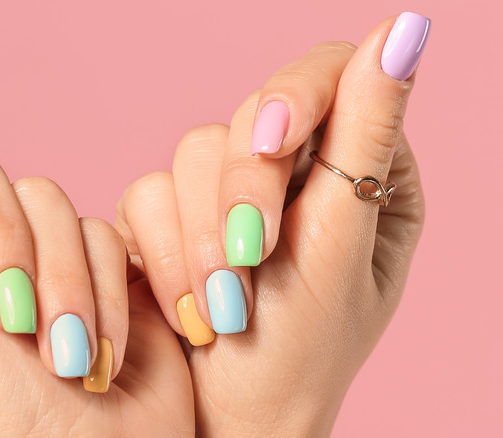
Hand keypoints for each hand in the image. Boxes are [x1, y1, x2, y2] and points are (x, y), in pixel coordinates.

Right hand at [116, 13, 428, 435]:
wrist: (228, 424)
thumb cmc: (301, 354)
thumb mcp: (341, 246)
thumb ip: (364, 136)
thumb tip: (404, 29)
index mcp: (360, 173)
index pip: (330, 81)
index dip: (295, 95)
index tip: (273, 139)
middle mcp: (293, 176)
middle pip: (251, 115)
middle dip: (240, 192)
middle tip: (248, 261)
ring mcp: (229, 196)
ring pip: (193, 152)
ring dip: (202, 234)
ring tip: (220, 307)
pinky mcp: (173, 218)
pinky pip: (147, 193)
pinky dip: (166, 251)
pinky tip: (189, 304)